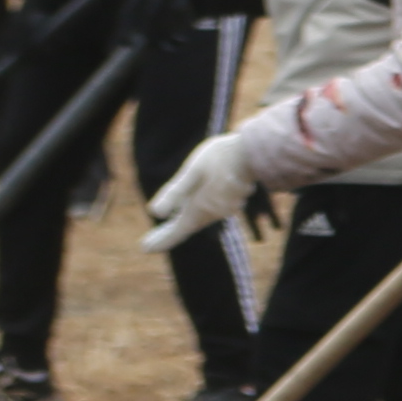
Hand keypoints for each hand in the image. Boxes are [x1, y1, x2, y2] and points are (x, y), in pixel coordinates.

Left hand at [141, 136, 255, 250]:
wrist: (256, 151)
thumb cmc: (221, 157)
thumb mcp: (192, 171)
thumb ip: (175, 192)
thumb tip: (154, 212)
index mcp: (200, 208)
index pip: (177, 230)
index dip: (161, 241)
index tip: (145, 249)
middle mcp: (213, 213)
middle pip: (186, 227)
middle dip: (168, 235)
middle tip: (148, 244)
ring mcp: (225, 207)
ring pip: (198, 219)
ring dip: (181, 224)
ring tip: (166, 229)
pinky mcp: (231, 199)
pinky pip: (209, 211)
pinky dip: (195, 213)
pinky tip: (191, 208)